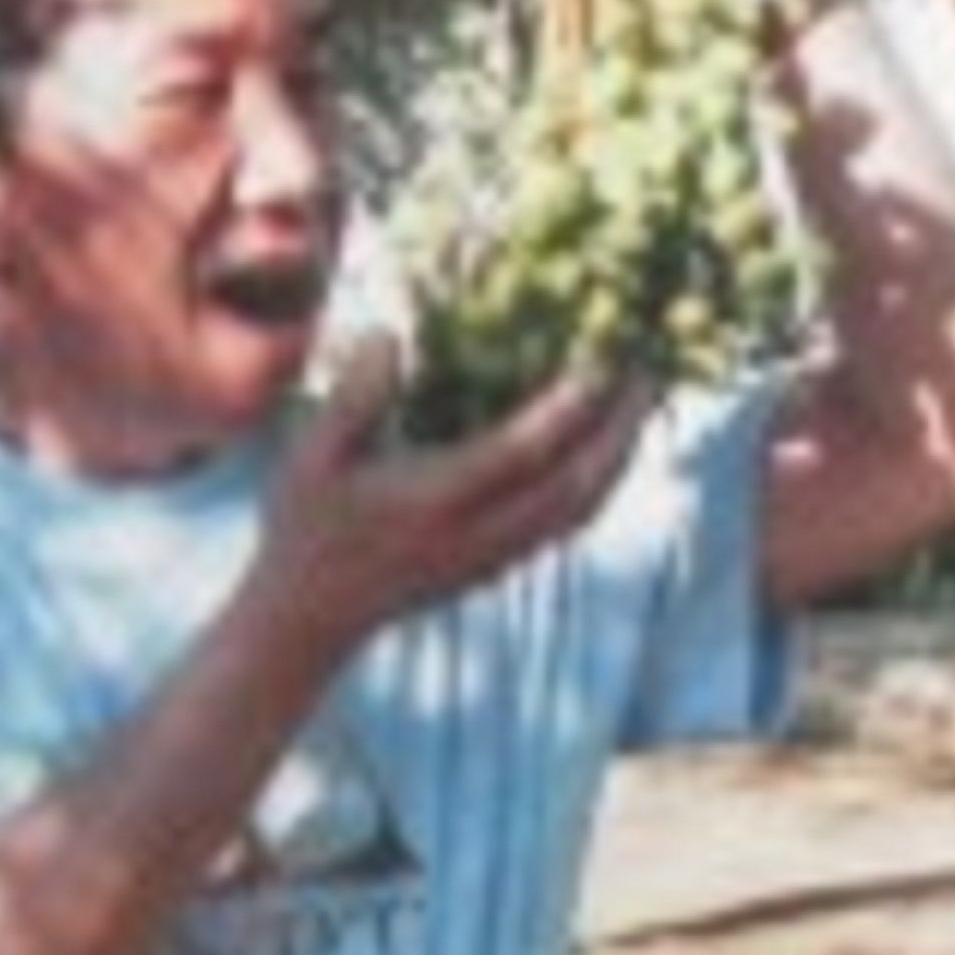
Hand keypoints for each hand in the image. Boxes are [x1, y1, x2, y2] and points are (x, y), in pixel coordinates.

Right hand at [243, 333, 652, 661]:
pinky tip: (603, 454)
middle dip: (616, 433)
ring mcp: (492, 557)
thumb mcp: (311, 458)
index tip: (599, 364)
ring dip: (616, 460)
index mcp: (432, 502)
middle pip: (570, 487)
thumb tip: (390, 336)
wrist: (312, 618)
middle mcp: (474, 534)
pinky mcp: (497, 567)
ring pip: (576, 512)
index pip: (516, 455)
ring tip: (638, 409)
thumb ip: (354, 398)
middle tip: (647, 378)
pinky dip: (595, 486)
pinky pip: (563, 527)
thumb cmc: (307, 526)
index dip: (563, 411)